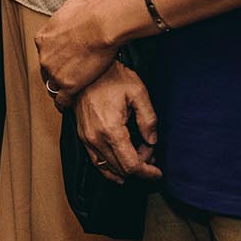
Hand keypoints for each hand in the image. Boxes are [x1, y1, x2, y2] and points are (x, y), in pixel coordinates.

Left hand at [35, 0, 115, 104]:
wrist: (100, 26)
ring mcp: (54, 72)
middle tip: (69, 76)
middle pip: (47, 70)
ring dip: (60, 88)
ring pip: (53, 85)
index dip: (55, 58)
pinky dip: (66, 102)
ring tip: (70, 92)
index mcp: (42, 39)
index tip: (63, 61)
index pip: (45, 54)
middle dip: (57, 73)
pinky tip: (72, 102)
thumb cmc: (89, 13)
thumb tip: (69, 15)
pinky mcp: (67, 84)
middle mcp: (44, 57)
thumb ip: (64, 16)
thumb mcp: (70, 7)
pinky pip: (62, 99)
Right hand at [71, 61, 160, 183]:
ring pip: (107, 167)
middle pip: (121, 169)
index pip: (131, 165)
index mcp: (111, 129)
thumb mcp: (138, 92)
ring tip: (139, 156)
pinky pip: (95, 160)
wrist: (84, 68)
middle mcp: (95, 138)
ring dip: (125, 168)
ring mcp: (86, 137)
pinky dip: (109, 167)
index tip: (158, 172)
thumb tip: (152, 141)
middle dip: (140, 166)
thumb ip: (148, 120)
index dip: (147, 172)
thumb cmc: (110, 75)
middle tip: (151, 152)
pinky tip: (118, 169)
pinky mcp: (82, 134)